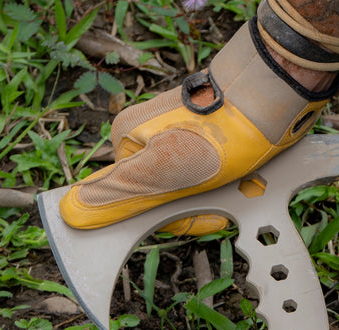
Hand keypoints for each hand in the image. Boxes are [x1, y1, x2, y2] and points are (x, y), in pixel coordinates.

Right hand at [60, 20, 333, 229]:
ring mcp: (178, 137)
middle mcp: (149, 138)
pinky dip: (232, 183)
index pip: (139, 202)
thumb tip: (72, 213)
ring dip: (222, 195)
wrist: (265, 101)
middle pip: (168, 197)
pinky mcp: (205, 138)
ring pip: (195, 189)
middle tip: (228, 193)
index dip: (173, 219)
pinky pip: (214, 175)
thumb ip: (120, 195)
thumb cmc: (215, 135)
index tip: (202, 219)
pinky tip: (247, 176)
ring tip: (242, 181)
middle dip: (201, 204)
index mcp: (127, 144)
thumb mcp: (161, 172)